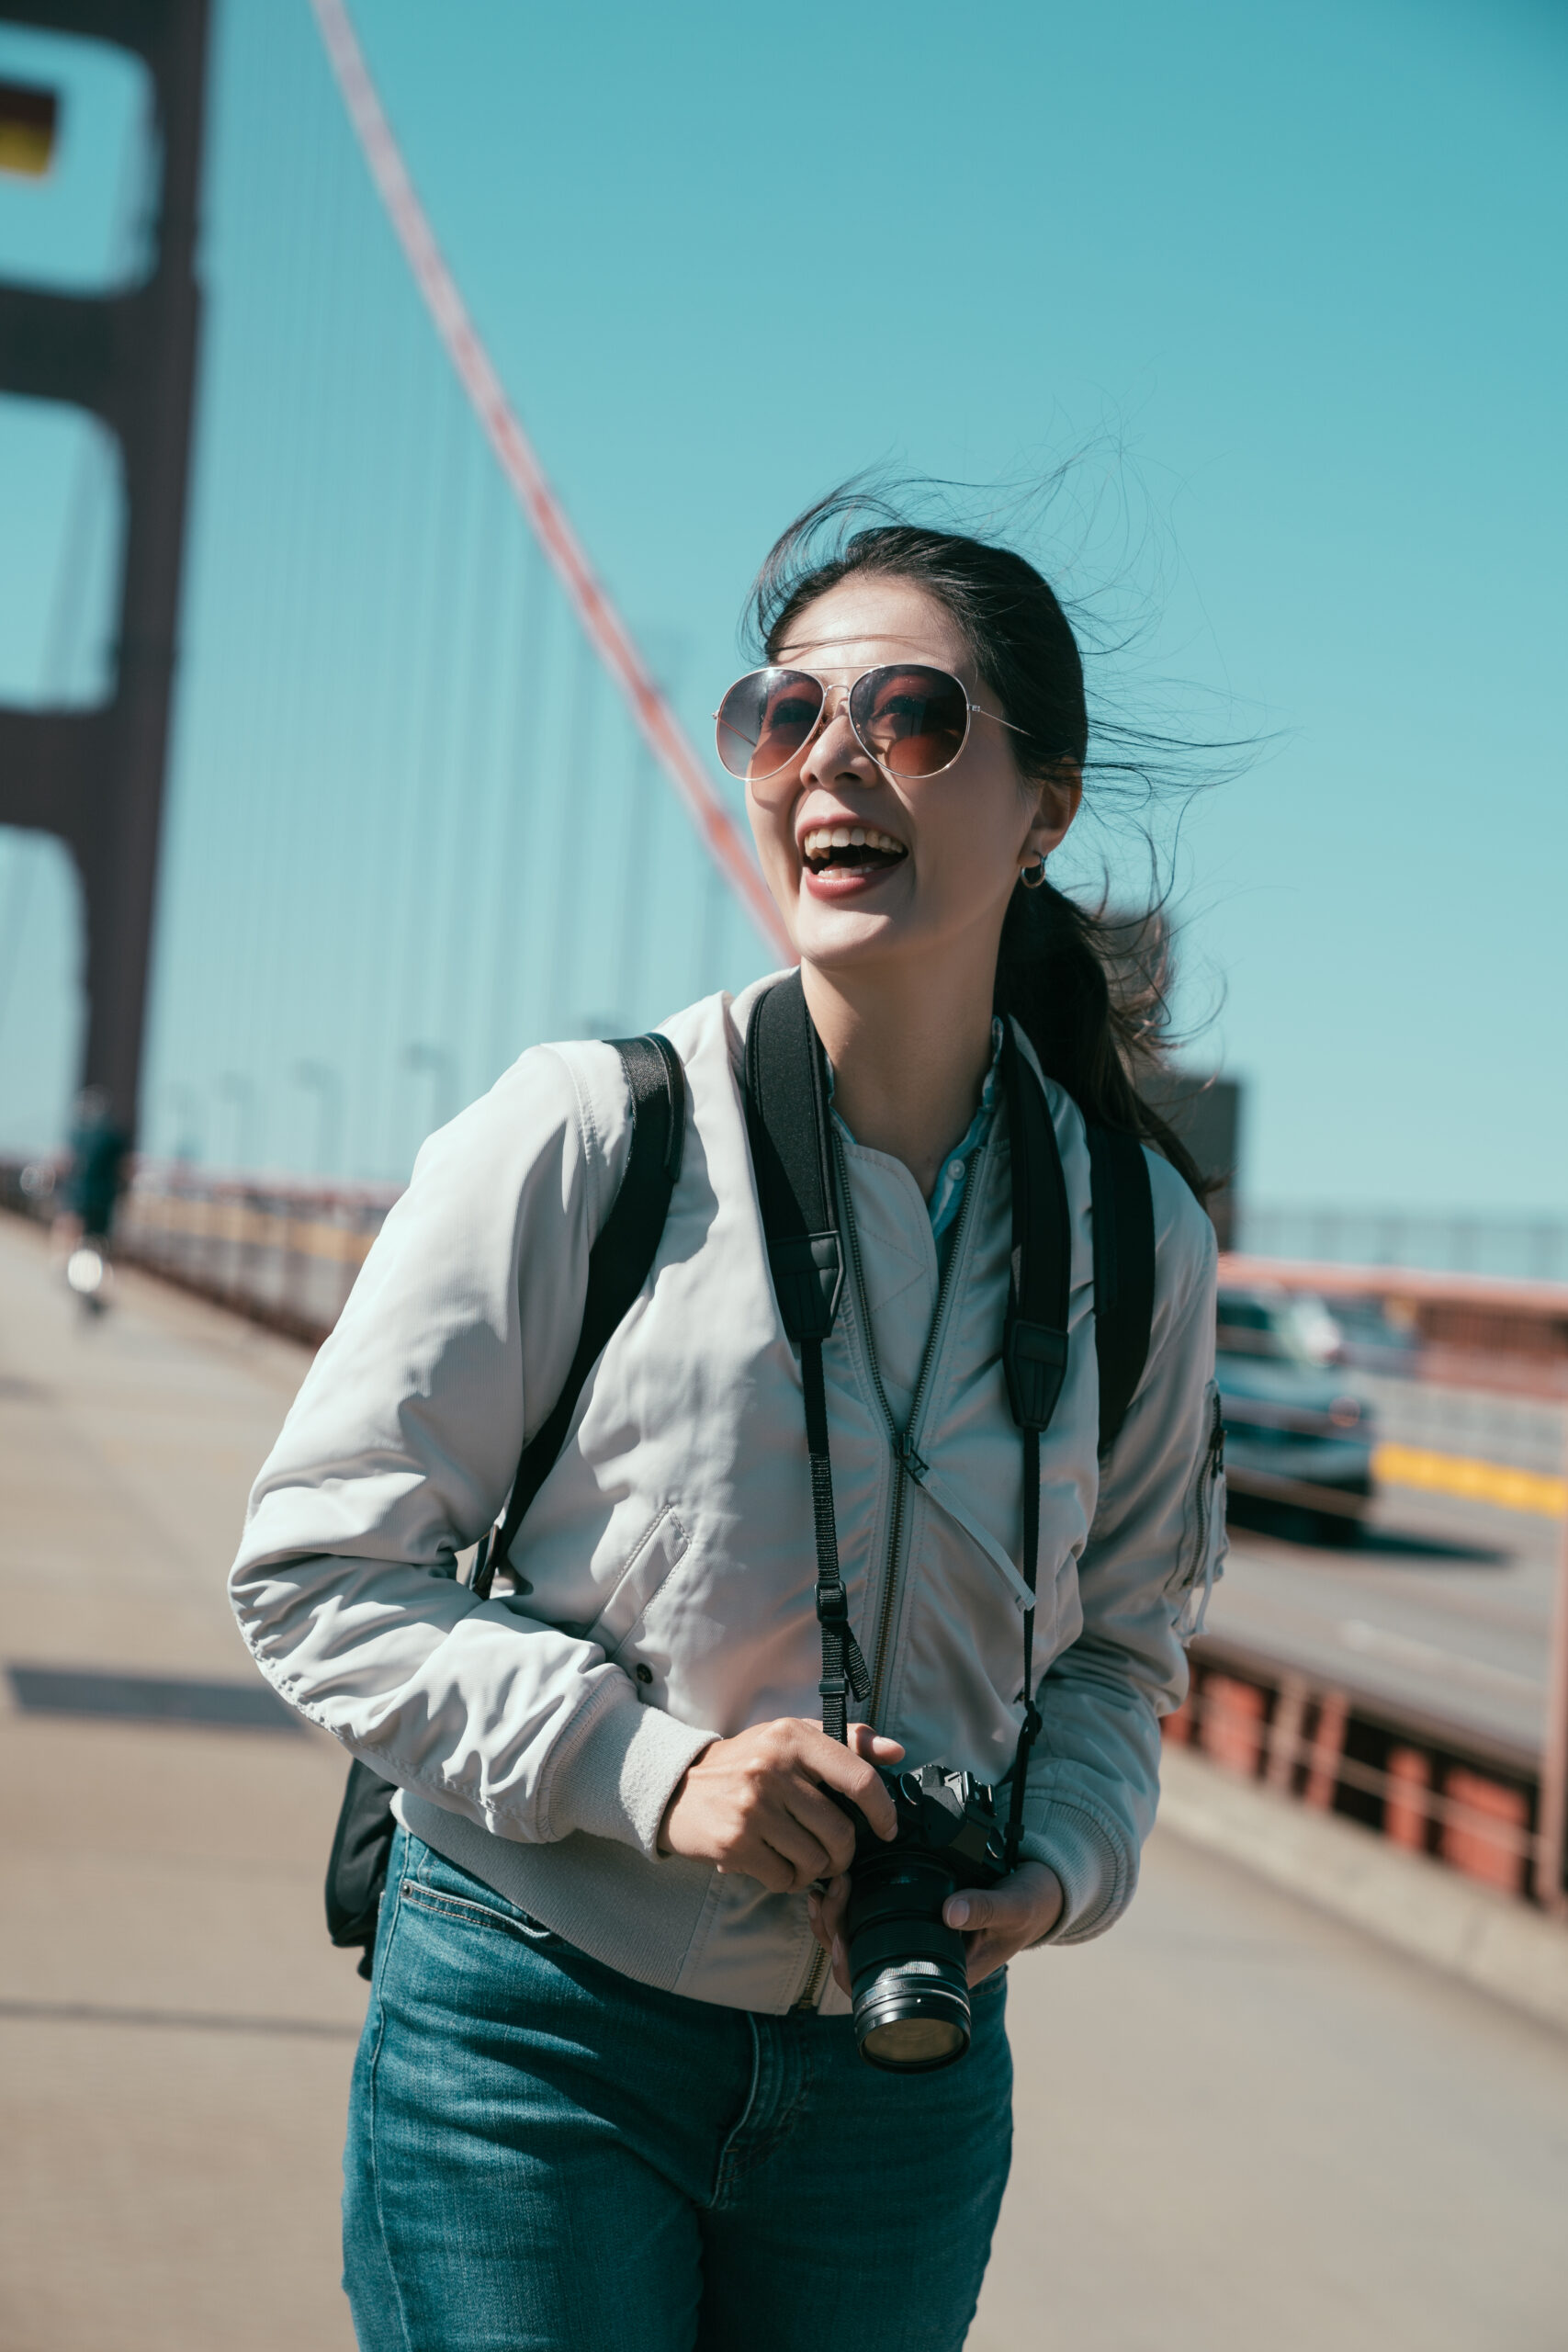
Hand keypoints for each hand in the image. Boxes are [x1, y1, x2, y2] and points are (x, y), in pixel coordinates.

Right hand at [659, 1716, 905, 1892]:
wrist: (678, 1787)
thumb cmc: (746, 1763)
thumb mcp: (791, 1739)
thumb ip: (846, 1742)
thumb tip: (896, 1752)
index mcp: (793, 1737)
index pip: (858, 1778)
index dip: (883, 1810)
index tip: (887, 1829)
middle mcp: (773, 1768)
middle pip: (840, 1832)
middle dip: (843, 1853)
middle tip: (831, 1852)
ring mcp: (752, 1806)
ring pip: (815, 1860)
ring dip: (813, 1870)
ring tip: (798, 1857)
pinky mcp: (734, 1841)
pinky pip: (784, 1879)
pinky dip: (787, 1881)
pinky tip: (774, 1865)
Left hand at [809, 1849, 1064, 1994]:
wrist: (1040, 1890)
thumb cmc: (1028, 1906)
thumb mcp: (1014, 1907)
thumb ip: (987, 1909)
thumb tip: (951, 1912)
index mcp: (940, 1974)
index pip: (879, 1984)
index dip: (848, 1962)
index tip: (840, 1928)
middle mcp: (919, 1961)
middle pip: (856, 1961)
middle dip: (833, 1928)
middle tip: (833, 1890)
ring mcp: (912, 1938)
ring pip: (855, 1938)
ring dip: (834, 1914)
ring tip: (830, 1885)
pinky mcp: (911, 1912)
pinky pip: (867, 1915)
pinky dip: (847, 1901)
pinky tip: (838, 1880)